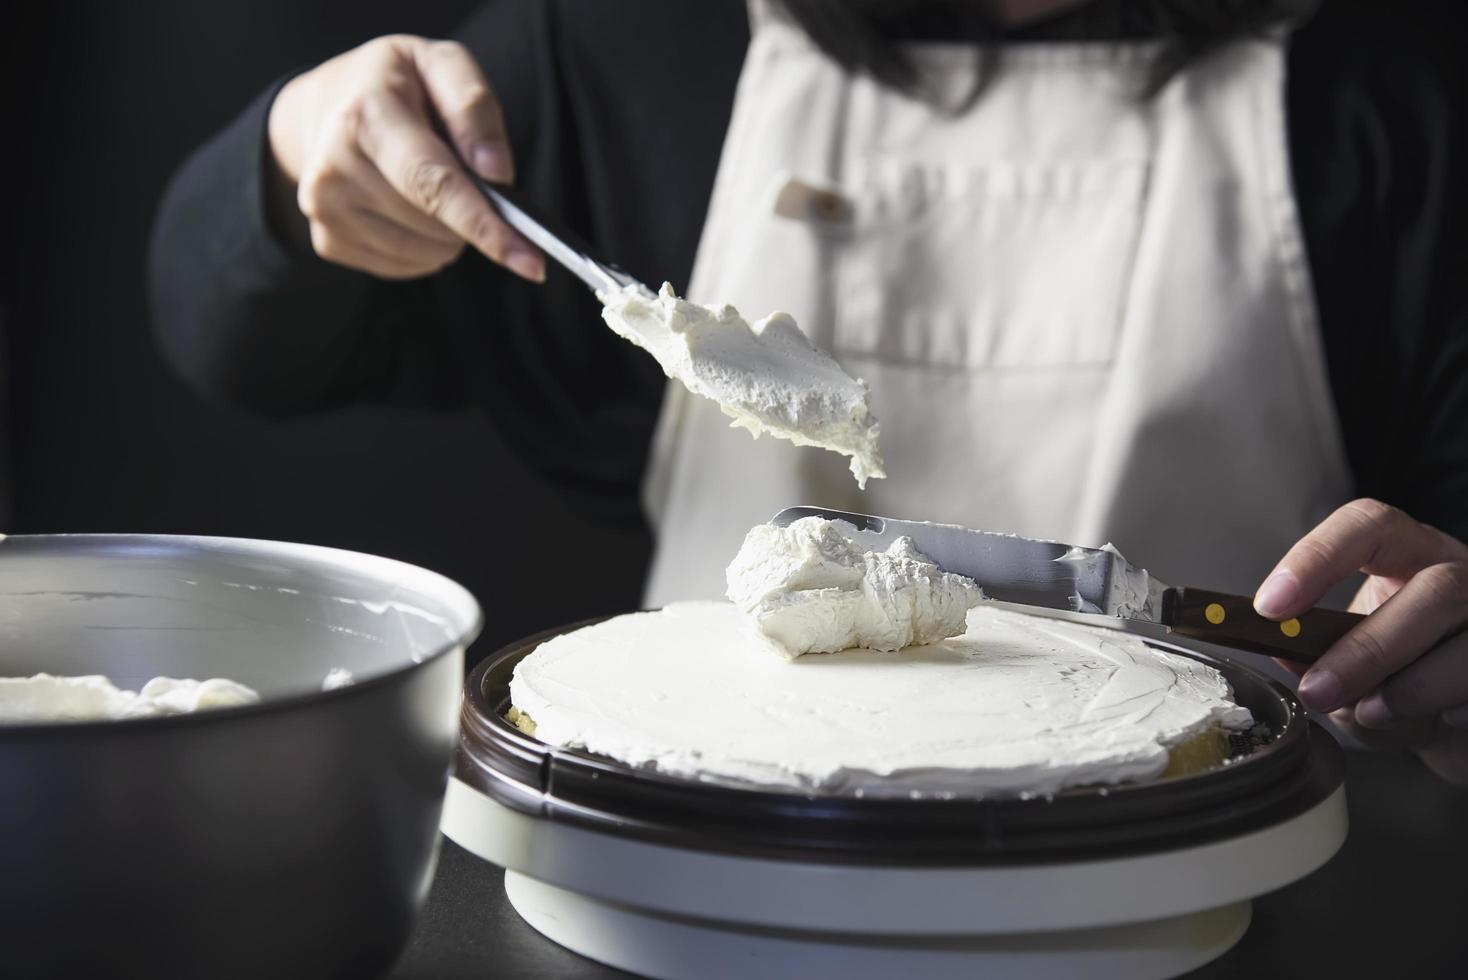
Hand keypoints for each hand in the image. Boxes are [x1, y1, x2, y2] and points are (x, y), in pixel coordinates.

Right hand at [266, 34, 543, 281]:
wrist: (320, 105)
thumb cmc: (392, 82)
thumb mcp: (438, 61)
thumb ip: (474, 106)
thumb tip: (497, 173)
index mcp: (366, 117)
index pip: (433, 184)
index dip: (484, 225)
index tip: (530, 260)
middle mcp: (335, 168)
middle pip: (436, 226)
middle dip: (472, 215)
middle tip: (465, 176)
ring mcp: (325, 210)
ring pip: (427, 255)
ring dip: (449, 233)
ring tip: (431, 186)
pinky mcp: (327, 242)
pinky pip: (405, 267)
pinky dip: (424, 246)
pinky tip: (409, 207)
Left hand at [1254, 498, 1467, 784]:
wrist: (1460, 725)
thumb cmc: (1402, 682)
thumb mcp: (1352, 667)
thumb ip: (1318, 656)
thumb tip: (1283, 652)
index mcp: (1409, 554)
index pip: (1369, 526)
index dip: (1319, 557)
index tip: (1270, 606)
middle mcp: (1464, 574)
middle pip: (1433, 589)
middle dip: (1367, 647)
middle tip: (1317, 691)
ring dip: (1412, 688)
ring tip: (1373, 714)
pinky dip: (1456, 710)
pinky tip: (1440, 721)